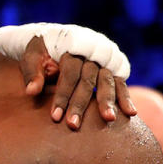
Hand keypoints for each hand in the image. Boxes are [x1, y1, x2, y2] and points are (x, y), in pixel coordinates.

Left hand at [18, 36, 136, 129]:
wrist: (57, 38)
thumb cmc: (42, 51)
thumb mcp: (32, 56)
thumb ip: (32, 72)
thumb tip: (31, 92)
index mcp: (71, 48)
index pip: (69, 74)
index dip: (62, 95)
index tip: (55, 116)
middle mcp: (90, 54)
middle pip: (88, 79)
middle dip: (81, 103)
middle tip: (73, 125)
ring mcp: (104, 60)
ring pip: (107, 81)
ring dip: (108, 101)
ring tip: (109, 119)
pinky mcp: (113, 68)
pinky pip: (120, 83)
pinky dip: (125, 97)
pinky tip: (130, 113)